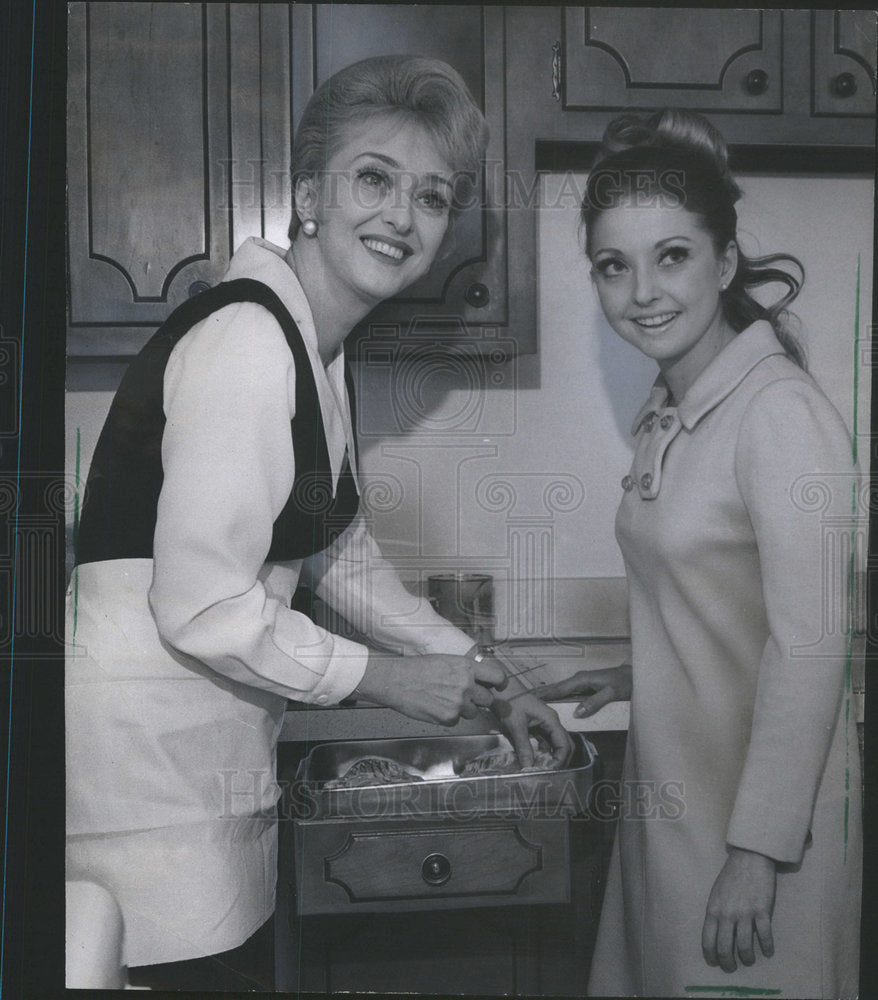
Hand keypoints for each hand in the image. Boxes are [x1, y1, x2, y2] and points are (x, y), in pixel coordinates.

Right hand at [353, 651, 506, 725]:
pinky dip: (448, 716)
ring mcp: (458, 703)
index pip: (498, 676)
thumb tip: (479, 678)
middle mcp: (466, 685)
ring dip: (464, 709)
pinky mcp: (448, 718)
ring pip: (473, 712)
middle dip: (478, 699)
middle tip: (464, 696)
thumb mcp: (446, 660)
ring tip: (444, 699)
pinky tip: (436, 706)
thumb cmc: (418, 668)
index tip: (499, 687)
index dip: (501, 683)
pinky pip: (456, 720)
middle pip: (487, 699)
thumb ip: (465, 670)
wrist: (397, 681)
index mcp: (467, 667)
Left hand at [492, 688, 572, 767]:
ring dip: (550, 757)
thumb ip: (524, 747)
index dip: (560, 760)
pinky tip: (534, 761)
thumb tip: (529, 768)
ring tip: (541, 770)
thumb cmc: (509, 702)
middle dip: (559, 760)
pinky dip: (541, 752)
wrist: (498, 688)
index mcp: (551, 720)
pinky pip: (542, 741)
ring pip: (552, 744)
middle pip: (563, 744)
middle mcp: (551, 722)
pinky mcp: (534, 725)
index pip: (564, 744)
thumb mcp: (516, 725)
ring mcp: (543, 723)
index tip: (550, 772)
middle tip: (548, 774)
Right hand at [535, 663, 631, 717]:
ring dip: (549, 697)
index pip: (558, 688)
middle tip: (523, 702)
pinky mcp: (586, 687)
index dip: (544, 694)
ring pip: (562, 691)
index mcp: (582, 680)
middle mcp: (579, 679)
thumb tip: (577, 713)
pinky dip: (559, 697)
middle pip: (556, 689)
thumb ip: (595, 702)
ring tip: (533, 705)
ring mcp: (582, 683)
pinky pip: (569, 693)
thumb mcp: (612, 693)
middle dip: (541, 695)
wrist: (637, 675)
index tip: (528, 698)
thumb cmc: (626, 683)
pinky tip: (554, 704)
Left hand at [702, 848, 775, 972]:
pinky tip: (767, 952)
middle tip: (732, 968)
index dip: (711, 956)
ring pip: (744, 946)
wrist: (749, 858)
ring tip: (749, 961)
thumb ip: (716, 913)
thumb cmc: (731, 876)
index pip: (708, 940)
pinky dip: (766, 947)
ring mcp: (745, 913)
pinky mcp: (762, 911)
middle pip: (725, 948)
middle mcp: (727, 914)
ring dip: (747, 958)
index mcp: (713, 909)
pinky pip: (764, 936)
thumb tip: (717, 935)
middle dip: (728, 963)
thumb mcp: (716, 894)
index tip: (715, 963)